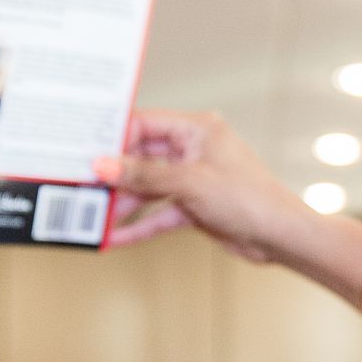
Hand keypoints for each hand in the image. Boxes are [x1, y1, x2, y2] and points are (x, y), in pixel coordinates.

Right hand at [94, 109, 310, 261]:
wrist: (279, 236)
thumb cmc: (248, 198)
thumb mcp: (189, 183)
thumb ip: (143, 175)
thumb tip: (102, 165)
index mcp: (196, 129)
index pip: (145, 123)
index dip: (115, 137)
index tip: (86, 152)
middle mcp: (193, 150)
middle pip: (142, 157)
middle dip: (114, 173)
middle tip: (82, 184)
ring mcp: (193, 179)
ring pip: (147, 187)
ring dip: (123, 202)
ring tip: (93, 214)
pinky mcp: (194, 206)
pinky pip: (159, 212)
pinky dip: (139, 224)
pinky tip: (115, 237)